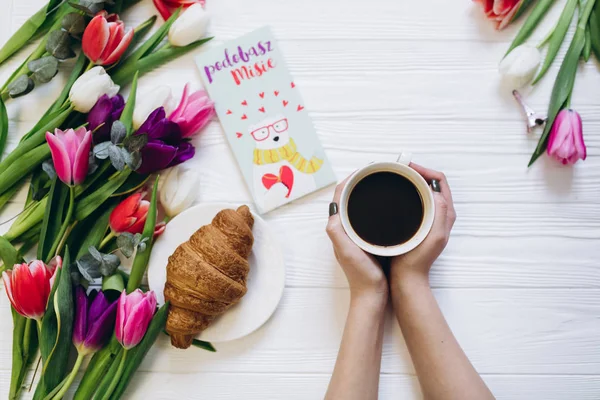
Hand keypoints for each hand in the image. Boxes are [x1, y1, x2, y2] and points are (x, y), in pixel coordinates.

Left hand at [326, 177, 387, 304]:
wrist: (372, 296)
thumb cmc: (362, 276)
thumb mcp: (348, 252)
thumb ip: (338, 233)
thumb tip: (333, 215)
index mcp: (338, 228)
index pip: (341, 195)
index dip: (350, 179)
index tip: (365, 169)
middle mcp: (344, 229)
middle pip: (349, 197)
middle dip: (360, 182)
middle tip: (377, 171)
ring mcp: (355, 234)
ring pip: (359, 206)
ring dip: (367, 193)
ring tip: (383, 182)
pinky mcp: (366, 239)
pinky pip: (368, 216)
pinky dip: (375, 206)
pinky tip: (388, 205)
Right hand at [391, 163, 455, 284]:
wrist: (407, 278)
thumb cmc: (418, 260)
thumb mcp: (434, 235)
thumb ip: (439, 212)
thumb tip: (434, 190)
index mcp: (445, 213)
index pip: (439, 180)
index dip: (425, 170)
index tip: (407, 167)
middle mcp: (439, 214)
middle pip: (430, 183)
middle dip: (416, 173)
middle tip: (397, 170)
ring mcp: (428, 219)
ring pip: (421, 192)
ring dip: (409, 182)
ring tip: (393, 179)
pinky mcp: (417, 224)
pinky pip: (413, 201)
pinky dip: (404, 194)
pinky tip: (391, 196)